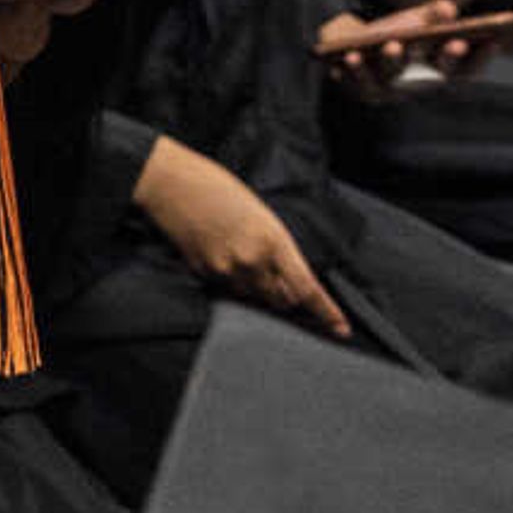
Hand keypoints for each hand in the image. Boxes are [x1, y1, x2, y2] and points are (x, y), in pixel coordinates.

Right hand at [133, 138, 350, 339]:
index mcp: (272, 241)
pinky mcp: (203, 273)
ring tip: (242, 254)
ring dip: (258, 288)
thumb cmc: (218, 187)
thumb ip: (276, 247)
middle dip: (286, 295)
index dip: (327, 312)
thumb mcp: (261, 214)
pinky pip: (227, 289)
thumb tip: (284, 276)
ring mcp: (224, 271)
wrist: (171, 182)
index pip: (307, 288)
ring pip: (253, 297)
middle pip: (281, 300)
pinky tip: (221, 252)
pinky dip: (232, 279)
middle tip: (279, 275)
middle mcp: (250, 262)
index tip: (341, 329)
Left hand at [315, 0, 479, 98]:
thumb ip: (435, 13)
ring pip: (394, 79)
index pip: (468, 70)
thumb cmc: (400, 33)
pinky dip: (355, 70)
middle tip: (456, 43)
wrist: (358, 45)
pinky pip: (358, 82)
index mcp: (441, 71)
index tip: (495, 41)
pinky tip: (351, 55)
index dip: (482, 59)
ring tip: (393, 45)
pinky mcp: (362, 90)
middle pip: (438, 76)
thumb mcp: (420, 19)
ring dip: (394, 62)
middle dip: (448, 59)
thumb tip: (447, 10)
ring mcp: (392, 91)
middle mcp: (420, 86)